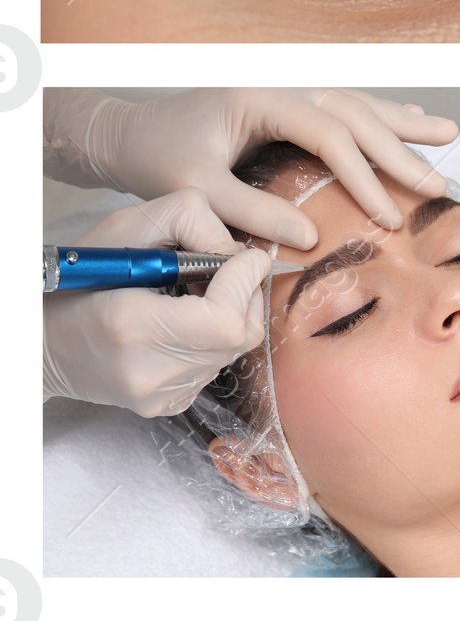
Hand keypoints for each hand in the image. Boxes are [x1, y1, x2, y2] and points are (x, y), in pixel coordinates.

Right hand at [43, 192, 270, 415]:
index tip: (244, 256)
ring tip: (201, 293)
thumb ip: (192, 222)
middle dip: (247, 294)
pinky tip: (189, 320)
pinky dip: (216, 338)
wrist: (42, 340)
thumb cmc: (83, 275)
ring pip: (233, 351)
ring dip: (233, 314)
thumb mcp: (130, 224)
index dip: (245, 281)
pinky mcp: (165, 406)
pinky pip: (215, 366)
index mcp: (134, 328)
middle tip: (229, 270)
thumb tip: (239, 253)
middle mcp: (148, 373)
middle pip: (239, 336)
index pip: (225, 319)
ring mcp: (158, 397)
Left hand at [51, 88, 458, 248]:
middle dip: (402, 151)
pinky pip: (349, 106)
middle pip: (357, 114)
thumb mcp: (194, 189)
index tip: (388, 216)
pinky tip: (412, 121)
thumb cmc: (158, 158)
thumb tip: (308, 238)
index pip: (330, 135)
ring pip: (361, 103)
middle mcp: (288, 84)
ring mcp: (293, 87)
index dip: (364, 176)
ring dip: (406, 122)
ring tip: (450, 135)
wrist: (130, 130)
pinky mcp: (293, 100)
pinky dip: (384, 115)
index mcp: (266, 95)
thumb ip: (249, 210)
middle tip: (438, 186)